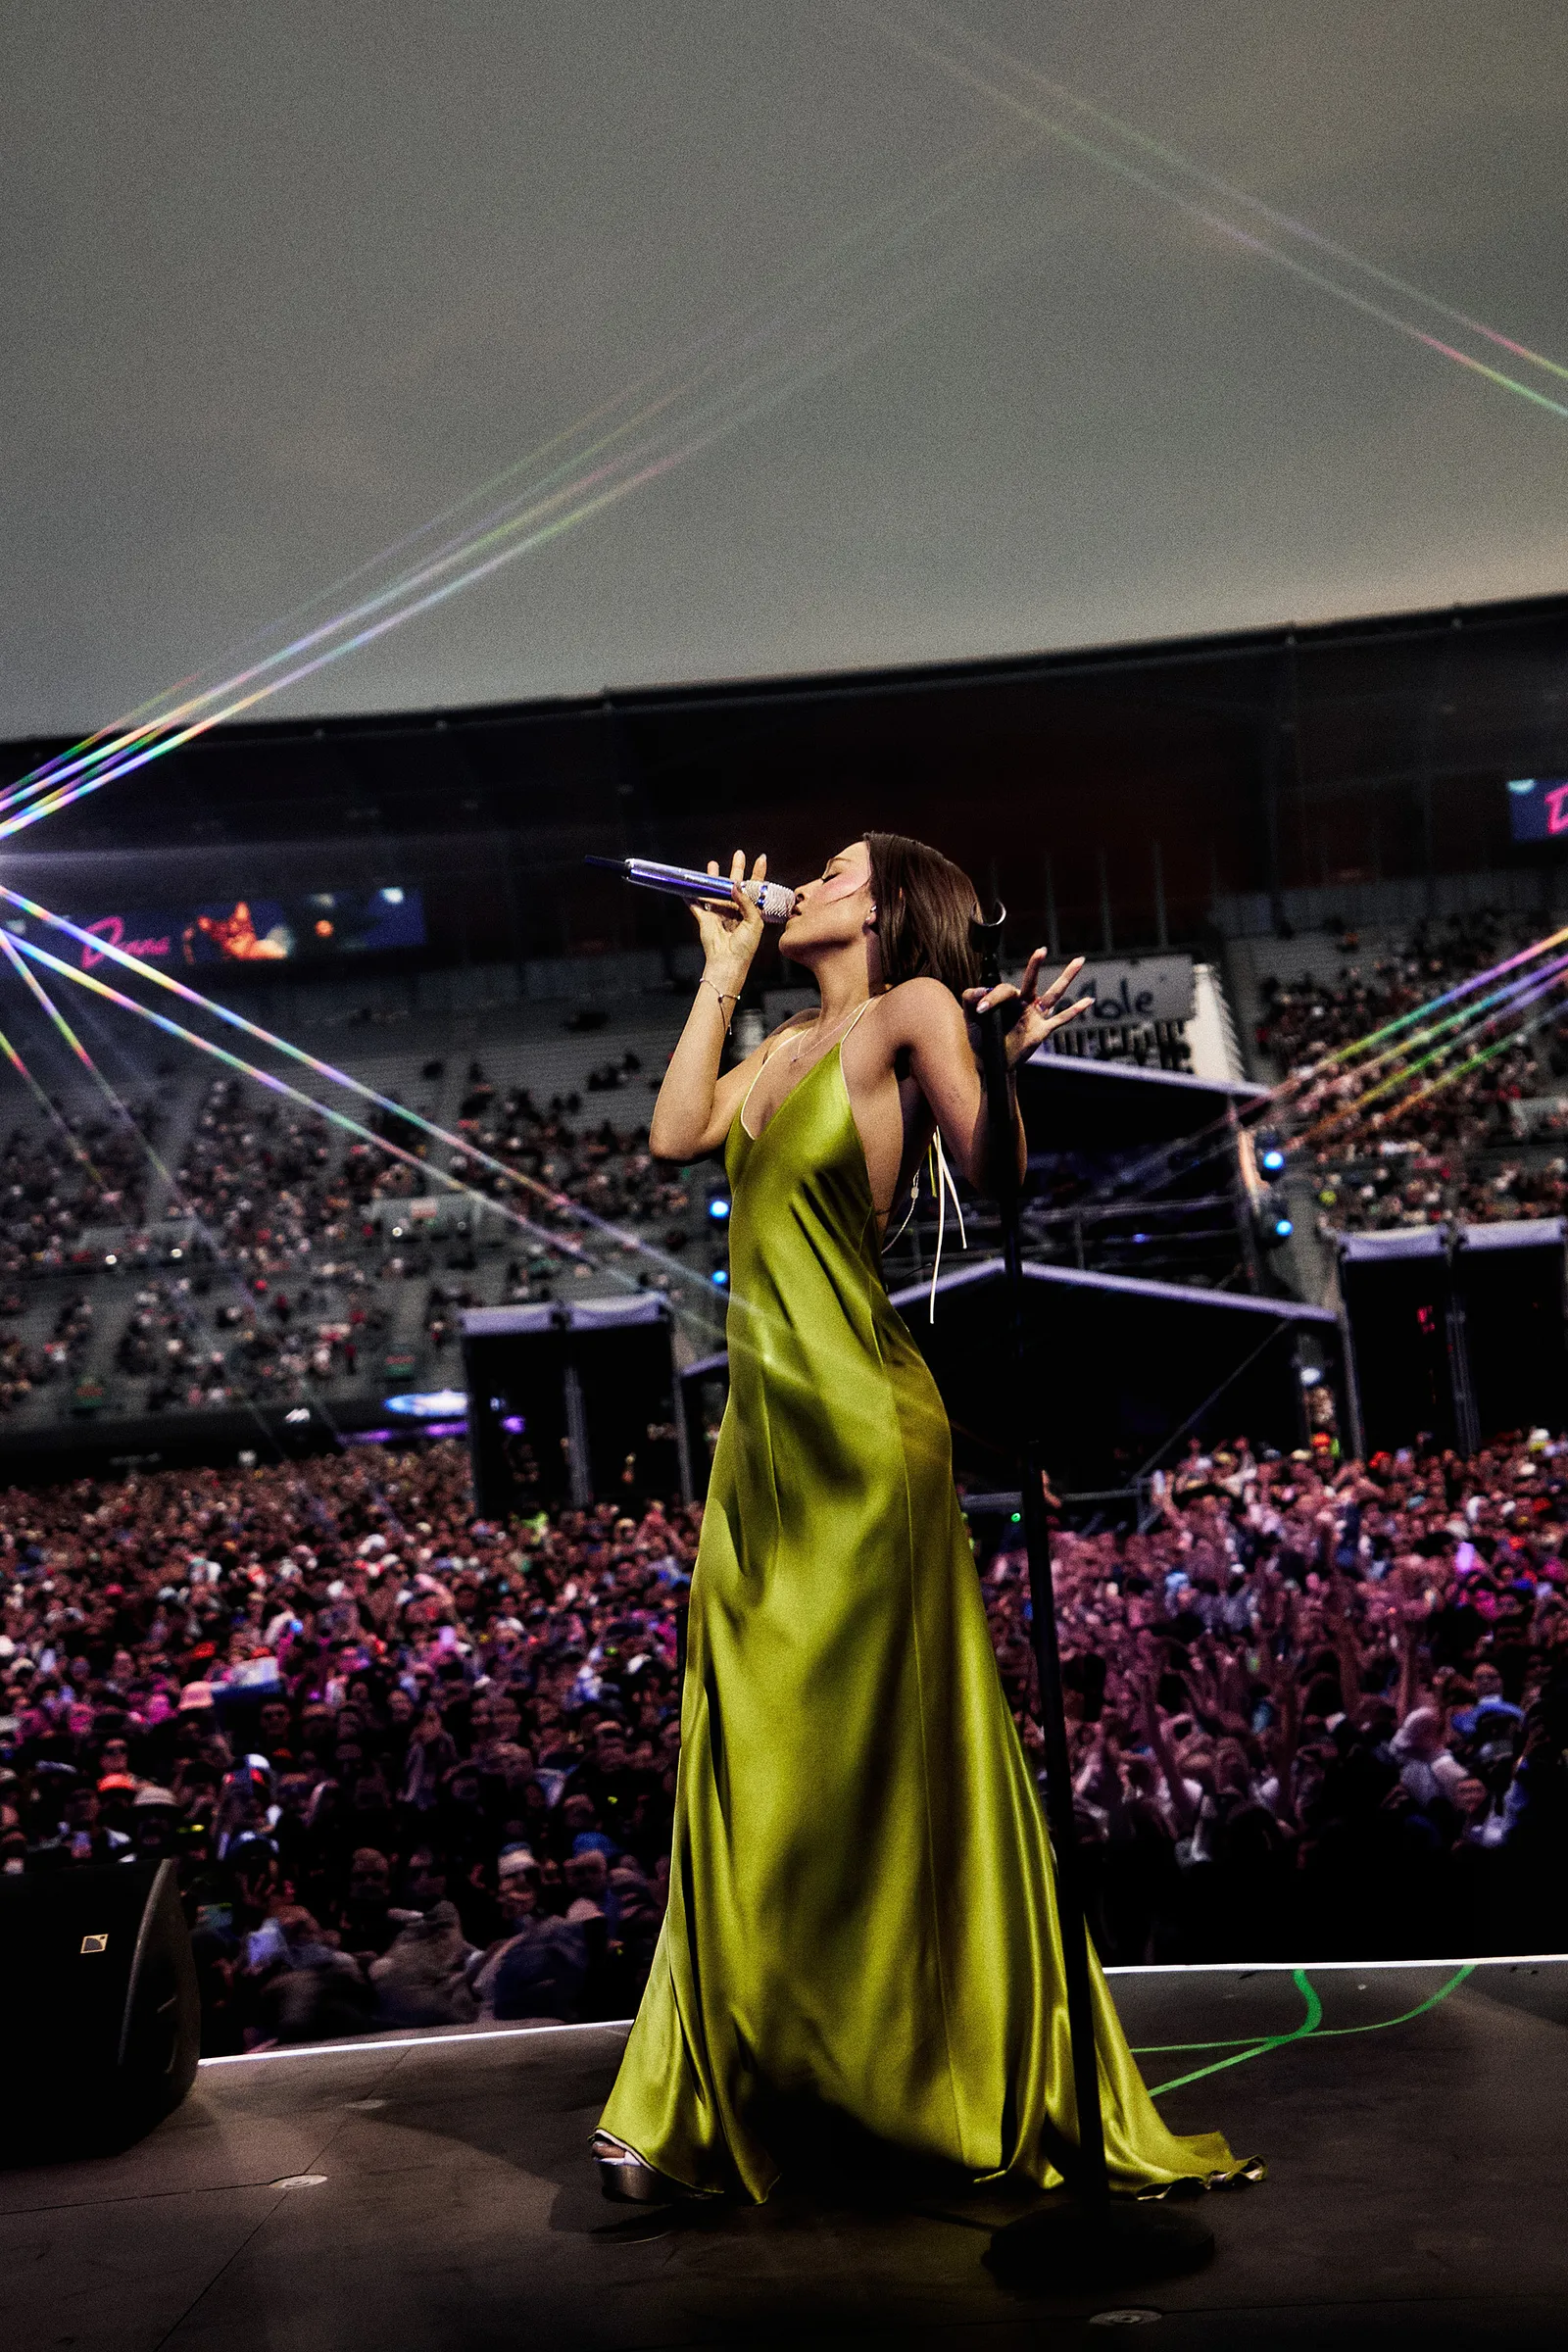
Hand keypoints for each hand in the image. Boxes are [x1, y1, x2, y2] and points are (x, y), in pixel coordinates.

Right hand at [692, 850, 768, 987]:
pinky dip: (690, 896)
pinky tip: (685, 887)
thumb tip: (735, 885)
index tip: (761, 858)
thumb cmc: (745, 946)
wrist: (728, 961)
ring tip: (712, 863)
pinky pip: (696, 905)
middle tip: (738, 853)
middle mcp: (735, 910)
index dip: (758, 873)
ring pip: (715, 891)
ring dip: (712, 878)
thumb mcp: (754, 922)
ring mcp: (719, 913)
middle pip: (735, 884)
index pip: (755, 889)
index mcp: (750, 911)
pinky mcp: (705, 918)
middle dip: (736, 868)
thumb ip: (747, 902)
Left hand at [962, 952, 1093, 1067]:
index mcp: (1006, 999)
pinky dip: (1074, 1010)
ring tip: (1079, 961)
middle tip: (1041, 950)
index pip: (1004, 989)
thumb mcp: (971, 1018)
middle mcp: (1023, 1003)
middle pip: (1032, 980)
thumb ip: (970, 1000)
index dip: (992, 998)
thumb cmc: (982, 1038)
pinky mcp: (1042, 1030)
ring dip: (1066, 977)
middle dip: (1036, 965)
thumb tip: (980, 990)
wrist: (992, 1062)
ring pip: (1053, 994)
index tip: (980, 1010)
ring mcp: (1035, 1015)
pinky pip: (1061, 1019)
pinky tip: (1088, 1001)